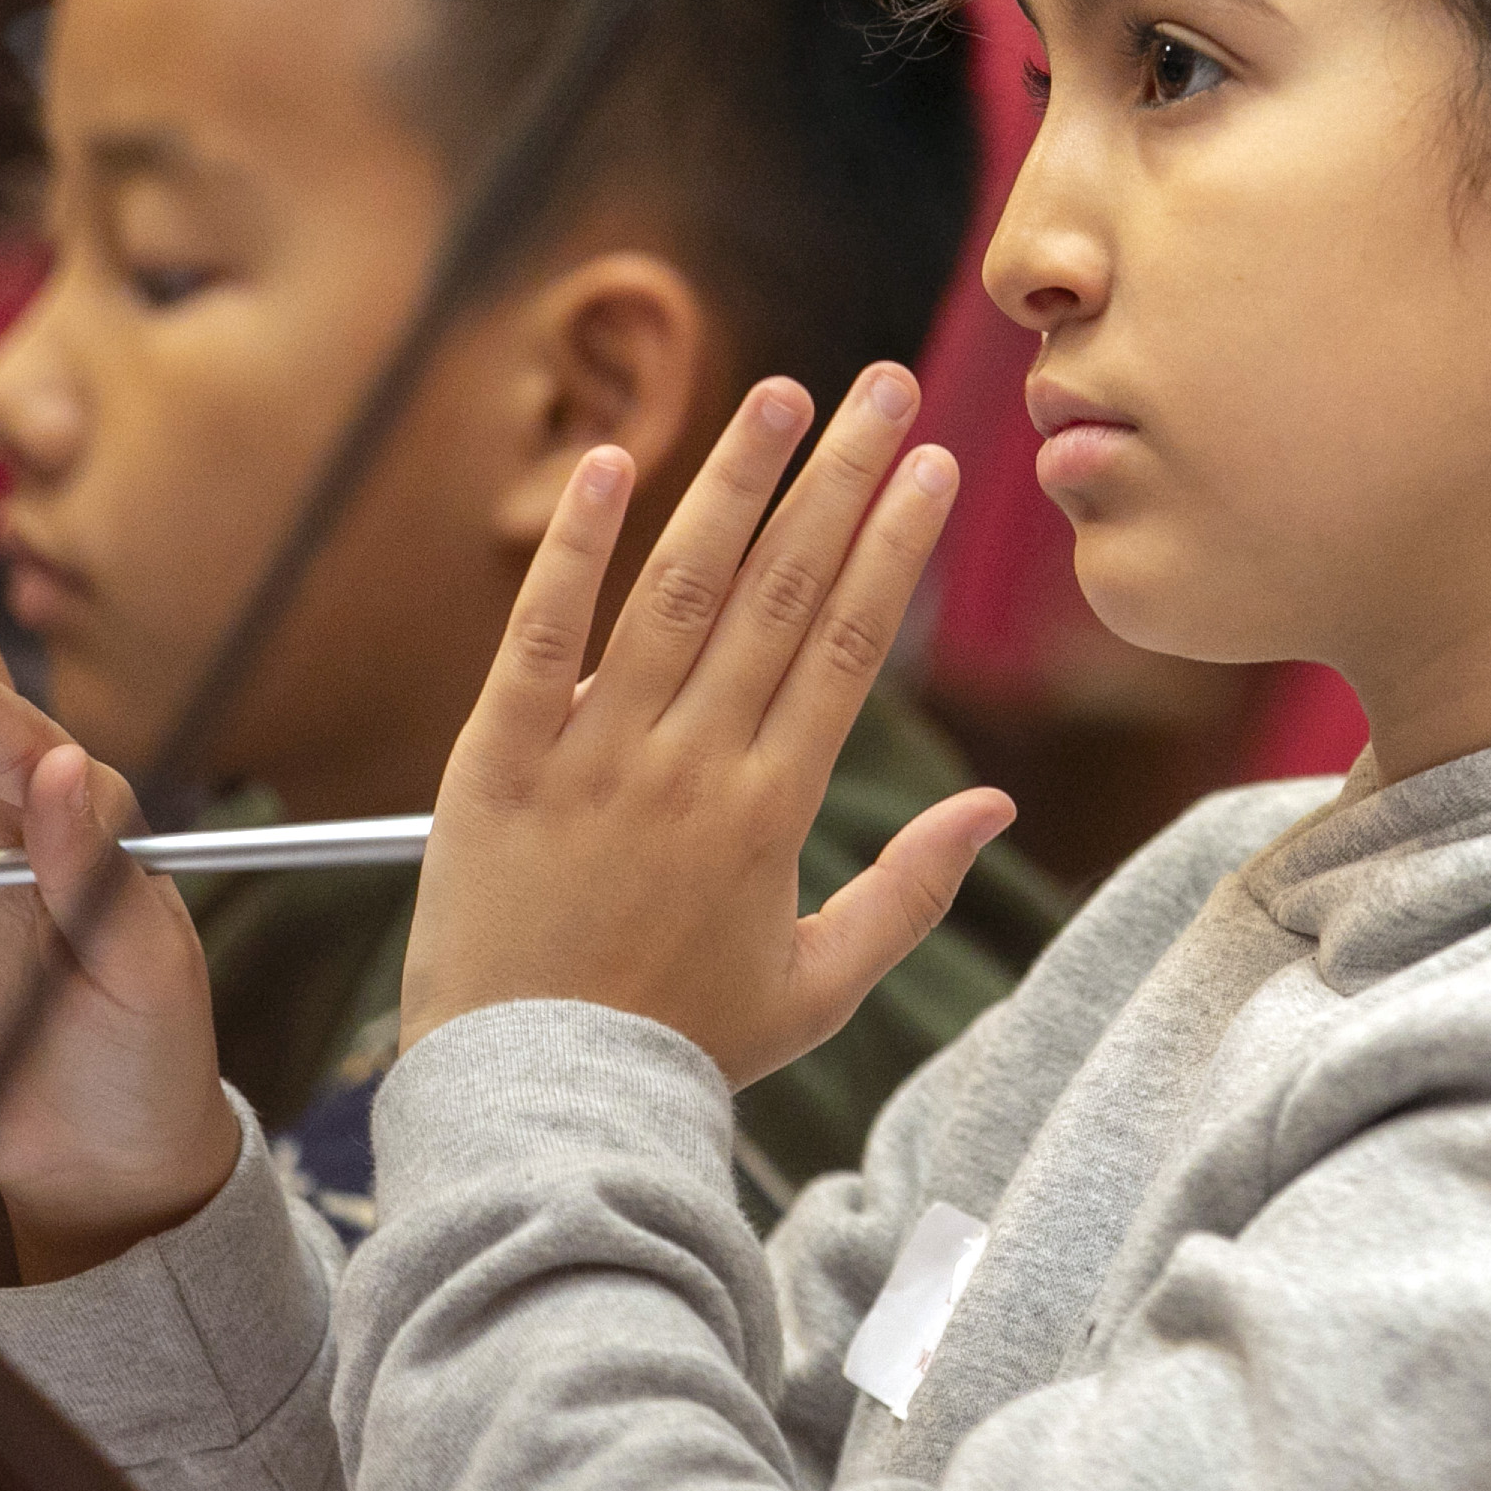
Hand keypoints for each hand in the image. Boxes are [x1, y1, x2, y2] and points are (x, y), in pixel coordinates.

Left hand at [401, 364, 1014, 1078]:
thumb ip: (912, 892)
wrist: (536, 1102)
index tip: (933, 465)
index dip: (894, 545)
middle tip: (885, 388)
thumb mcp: (819, 989)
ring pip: (676, 592)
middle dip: (842, 479)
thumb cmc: (677, 1046)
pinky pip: (538, 637)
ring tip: (780, 395)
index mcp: (772, 811)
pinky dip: (569, 547)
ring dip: (732, 482)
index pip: (849, 645)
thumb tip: (996, 807)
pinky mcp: (495, 761)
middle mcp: (691, 766)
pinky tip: (604, 462)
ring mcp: (592, 757)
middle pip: (783, 594)